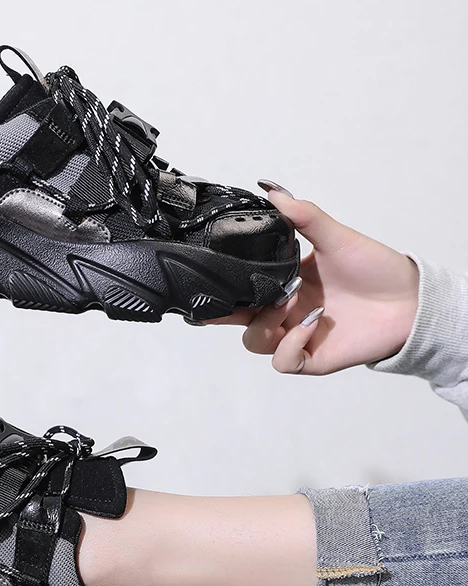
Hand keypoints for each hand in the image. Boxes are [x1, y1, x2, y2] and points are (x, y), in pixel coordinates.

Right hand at [205, 185, 419, 374]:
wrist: (410, 300)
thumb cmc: (376, 270)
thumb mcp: (336, 237)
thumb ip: (303, 216)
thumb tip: (274, 191)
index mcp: (283, 284)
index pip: (241, 290)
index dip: (221, 290)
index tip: (208, 277)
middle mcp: (285, 312)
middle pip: (238, 321)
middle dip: (224, 313)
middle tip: (226, 299)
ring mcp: (295, 337)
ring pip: (255, 342)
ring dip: (265, 323)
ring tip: (289, 302)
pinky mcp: (311, 358)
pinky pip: (283, 361)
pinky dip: (289, 344)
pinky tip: (309, 325)